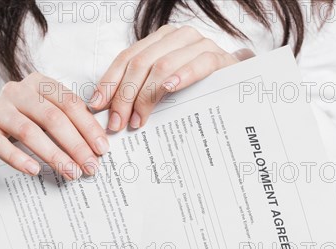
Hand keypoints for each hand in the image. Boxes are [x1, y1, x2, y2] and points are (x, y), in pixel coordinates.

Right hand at [0, 72, 109, 179]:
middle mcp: (17, 90)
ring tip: (70, 172)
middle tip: (90, 166)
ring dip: (53, 154)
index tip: (102, 149)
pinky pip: (0, 144)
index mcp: (39, 84)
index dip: (88, 127)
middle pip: (52, 117)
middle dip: (75, 145)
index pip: (69, 103)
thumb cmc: (26, 123)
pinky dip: (18, 158)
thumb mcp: (48, 116)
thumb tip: (99, 146)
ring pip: (29, 131)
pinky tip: (34, 170)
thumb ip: (71, 123)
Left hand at [89, 25, 254, 131]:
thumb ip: (140, 92)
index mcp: (158, 41)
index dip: (109, 83)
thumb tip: (107, 112)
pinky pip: (198, 64)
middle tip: (117, 124)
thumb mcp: (163, 90)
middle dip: (124, 96)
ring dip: (147, 95)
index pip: (126, 59)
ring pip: (162, 65)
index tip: (97, 107)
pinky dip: (182, 76)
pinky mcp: (219, 57)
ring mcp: (198, 44)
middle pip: (140, 64)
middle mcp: (175, 37)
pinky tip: (170, 90)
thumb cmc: (195, 91)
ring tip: (139, 120)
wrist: (238, 86)